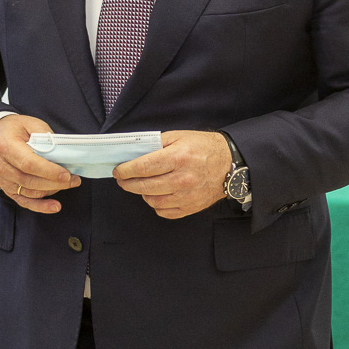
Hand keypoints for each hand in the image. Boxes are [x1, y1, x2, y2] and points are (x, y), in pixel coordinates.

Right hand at [0, 114, 79, 214]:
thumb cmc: (15, 129)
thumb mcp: (31, 124)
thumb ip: (46, 138)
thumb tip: (64, 153)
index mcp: (6, 146)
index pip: (28, 163)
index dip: (49, 171)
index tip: (66, 174)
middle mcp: (1, 166)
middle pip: (30, 180)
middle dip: (55, 182)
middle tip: (74, 179)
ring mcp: (3, 180)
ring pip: (30, 192)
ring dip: (52, 191)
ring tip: (70, 184)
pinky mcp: (7, 189)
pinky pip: (24, 201)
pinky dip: (41, 206)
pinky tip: (55, 206)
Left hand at [114, 130, 231, 219]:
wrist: (230, 163)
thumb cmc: (203, 148)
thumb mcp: (180, 136)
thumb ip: (156, 143)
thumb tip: (134, 154)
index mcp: (178, 157)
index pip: (143, 167)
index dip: (125, 170)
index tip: (118, 171)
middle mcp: (182, 179)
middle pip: (144, 186)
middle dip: (128, 183)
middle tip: (122, 180)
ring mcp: (187, 195)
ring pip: (152, 201)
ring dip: (142, 193)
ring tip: (142, 185)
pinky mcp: (191, 207)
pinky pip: (164, 211)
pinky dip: (156, 204)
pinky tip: (157, 194)